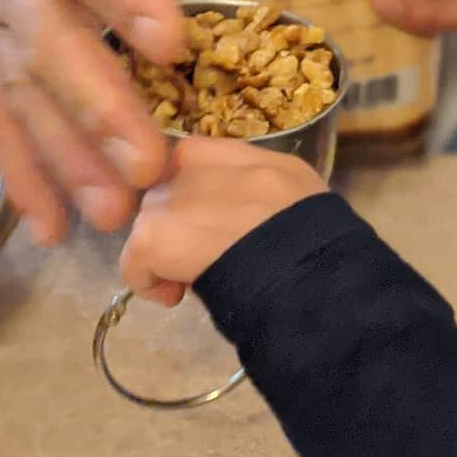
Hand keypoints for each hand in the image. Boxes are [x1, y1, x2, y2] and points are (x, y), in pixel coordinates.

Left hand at [119, 139, 328, 307]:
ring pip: (150, 223)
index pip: (201, 162)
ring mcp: (177, 196)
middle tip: (208, 259)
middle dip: (181, 225)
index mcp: (257, 160)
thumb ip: (266, 197)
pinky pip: (133, 262)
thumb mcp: (305, 208)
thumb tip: (241, 220)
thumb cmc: (322, 260)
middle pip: (170, 190)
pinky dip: (149, 284)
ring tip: (197, 278)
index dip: (200, 197)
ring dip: (165, 253)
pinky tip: (177, 295)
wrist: (315, 285)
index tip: (217, 229)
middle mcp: (210, 165)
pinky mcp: (154, 232)